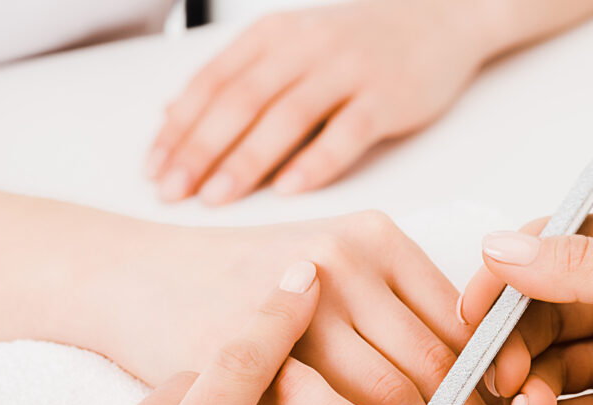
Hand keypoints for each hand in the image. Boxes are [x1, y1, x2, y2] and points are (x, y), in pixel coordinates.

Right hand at [0, 178, 527, 404]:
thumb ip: (390, 322)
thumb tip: (464, 397)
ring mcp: (301, 298)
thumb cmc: (241, 286)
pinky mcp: (251, 343)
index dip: (504, 389)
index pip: (463, 326)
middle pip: (441, 361)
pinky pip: (315, 392)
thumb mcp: (327, 282)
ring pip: (396, 385)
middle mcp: (351, 260)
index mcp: (381, 241)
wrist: (141, 277)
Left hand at [147, 0, 490, 203]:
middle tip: (172, 192)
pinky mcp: (388, 97)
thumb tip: (170, 116)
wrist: (439, 18)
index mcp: (273, 36)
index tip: (153, 169)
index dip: (179, 128)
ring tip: (216, 198)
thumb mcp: (288, 47)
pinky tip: (289, 190)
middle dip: (201, 149)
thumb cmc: (355, 43)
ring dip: (247, 160)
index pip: (213, 82)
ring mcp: (348, 70)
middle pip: (241, 100)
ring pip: (287, 117)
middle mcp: (305, 48)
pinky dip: (316, 162)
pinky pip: (347, 133)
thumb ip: (236, 80)